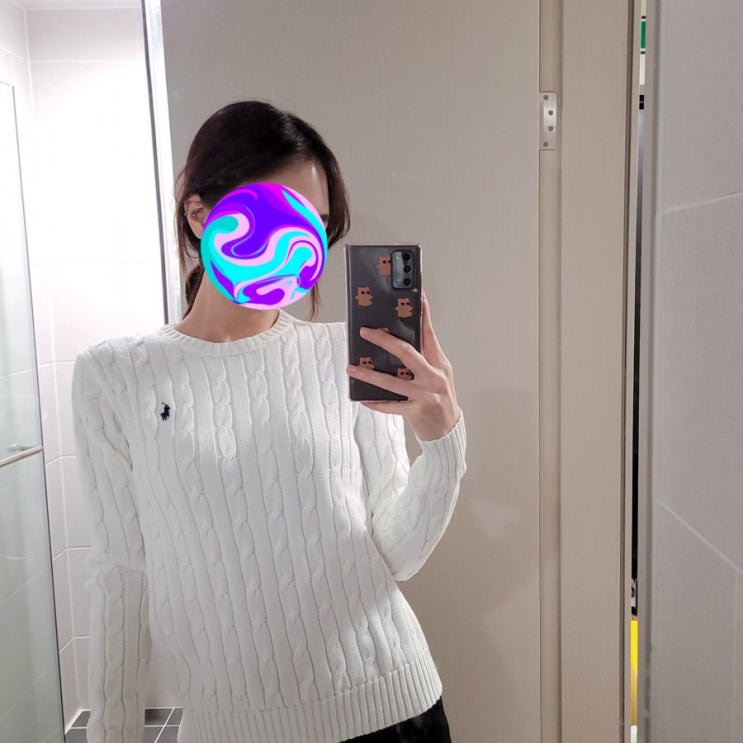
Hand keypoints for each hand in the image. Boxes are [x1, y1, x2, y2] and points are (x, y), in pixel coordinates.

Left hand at [346, 292, 460, 440]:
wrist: (449, 429)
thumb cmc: (440, 397)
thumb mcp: (439, 373)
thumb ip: (425, 357)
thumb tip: (400, 341)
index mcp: (439, 363)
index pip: (429, 334)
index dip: (423, 315)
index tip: (417, 298)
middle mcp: (433, 376)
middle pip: (407, 352)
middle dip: (384, 340)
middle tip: (365, 331)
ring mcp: (424, 394)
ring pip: (392, 382)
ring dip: (369, 375)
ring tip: (352, 368)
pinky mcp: (415, 411)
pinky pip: (391, 406)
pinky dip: (376, 403)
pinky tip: (363, 399)